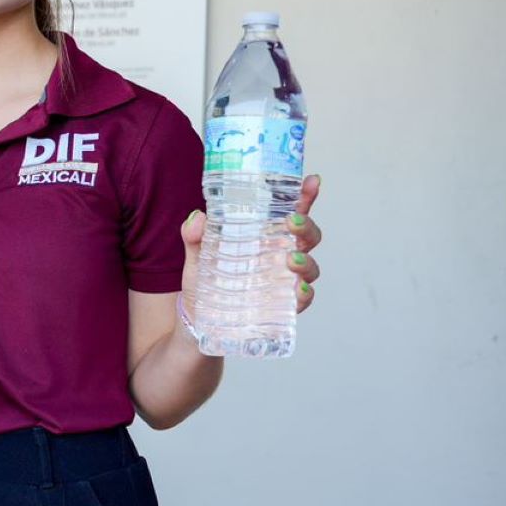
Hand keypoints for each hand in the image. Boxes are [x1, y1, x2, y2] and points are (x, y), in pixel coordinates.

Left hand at [179, 173, 323, 319]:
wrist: (198, 324)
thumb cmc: (205, 286)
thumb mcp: (197, 258)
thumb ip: (194, 237)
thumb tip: (197, 217)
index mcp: (265, 237)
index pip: (290, 211)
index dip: (304, 196)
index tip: (311, 181)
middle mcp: (280, 256)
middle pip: (307, 236)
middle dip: (306, 226)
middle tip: (292, 222)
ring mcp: (284, 281)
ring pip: (310, 266)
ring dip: (306, 261)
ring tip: (291, 259)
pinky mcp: (282, 307)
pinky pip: (303, 299)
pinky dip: (304, 294)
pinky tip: (298, 290)